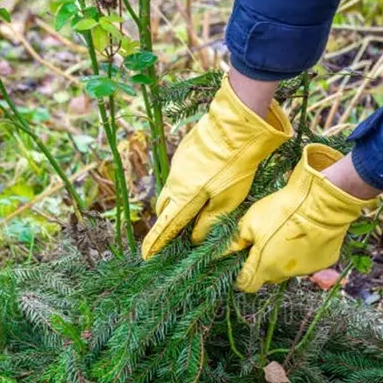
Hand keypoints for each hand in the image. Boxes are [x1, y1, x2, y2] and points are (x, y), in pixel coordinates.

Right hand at [141, 75, 291, 259]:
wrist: (236, 127)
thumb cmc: (235, 167)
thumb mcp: (227, 201)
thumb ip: (209, 222)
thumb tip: (195, 238)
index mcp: (184, 198)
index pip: (165, 226)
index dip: (156, 242)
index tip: (147, 254)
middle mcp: (174, 182)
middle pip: (164, 209)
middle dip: (166, 222)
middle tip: (176, 232)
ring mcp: (177, 165)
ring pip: (171, 190)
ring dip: (177, 202)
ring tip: (194, 207)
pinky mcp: (184, 152)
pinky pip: (179, 175)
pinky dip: (184, 185)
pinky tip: (204, 181)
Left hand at [229, 144, 372, 292]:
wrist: (322, 203)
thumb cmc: (282, 210)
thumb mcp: (251, 221)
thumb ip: (236, 241)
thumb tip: (222, 252)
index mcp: (264, 267)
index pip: (246, 285)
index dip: (240, 276)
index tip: (242, 262)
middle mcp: (284, 275)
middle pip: (267, 276)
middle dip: (262, 264)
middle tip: (264, 242)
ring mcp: (306, 270)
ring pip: (288, 269)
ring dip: (283, 258)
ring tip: (286, 234)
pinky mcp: (323, 262)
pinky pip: (308, 261)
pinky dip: (304, 253)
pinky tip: (305, 235)